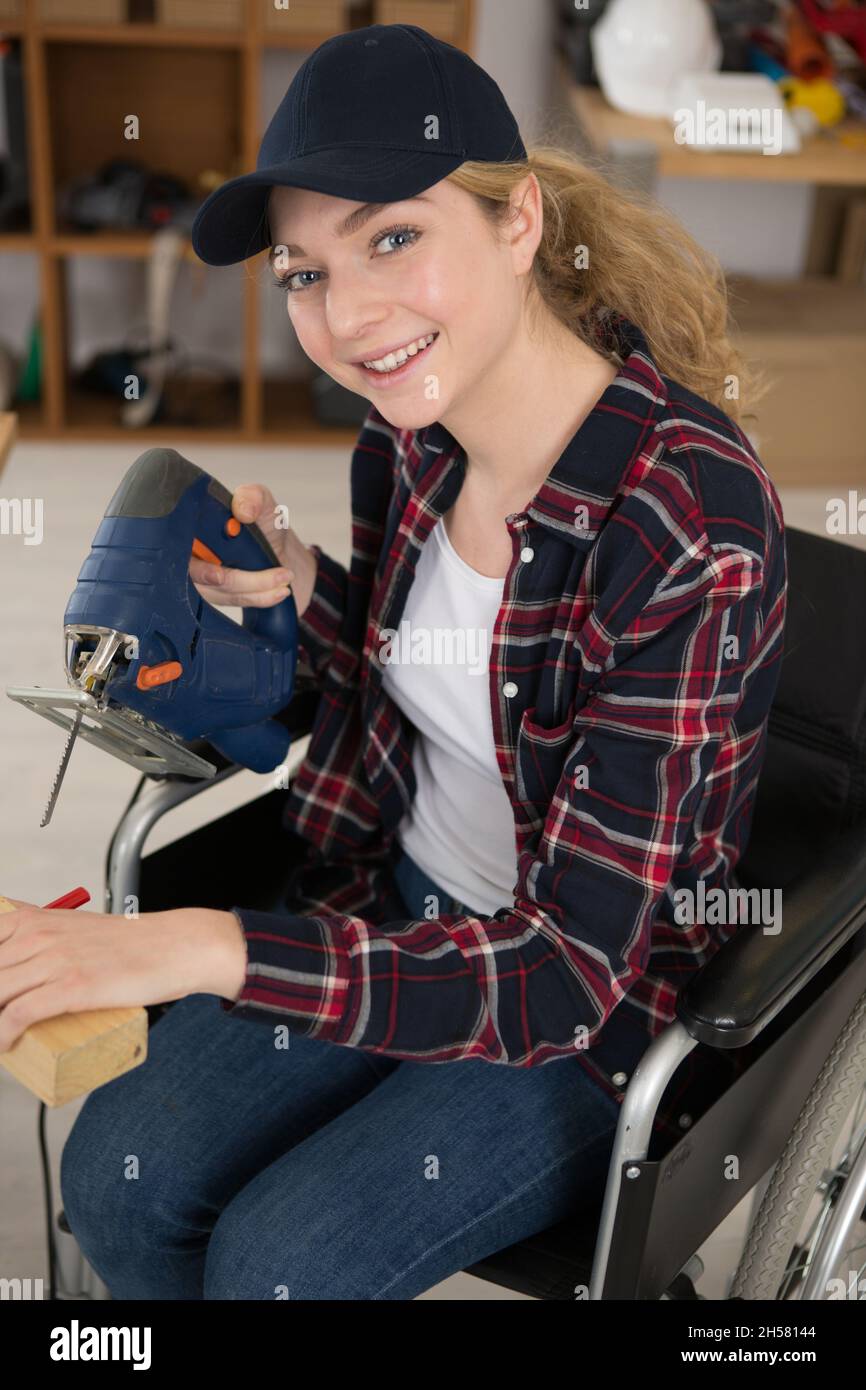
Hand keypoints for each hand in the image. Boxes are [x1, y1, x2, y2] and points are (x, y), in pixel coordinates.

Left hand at [0, 899, 245, 1052]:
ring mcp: (54, 960)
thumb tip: (14, 956)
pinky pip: (18, 1013)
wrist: (173, 946)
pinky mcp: (72, 986)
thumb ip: (39, 933)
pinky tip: (5, 1044)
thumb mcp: (71, 926)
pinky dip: (2, 1034)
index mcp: (33, 919)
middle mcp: (38, 934)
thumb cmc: (128, 943)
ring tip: (0, 1036)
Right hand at [189, 482, 317, 618]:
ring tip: (284, 577)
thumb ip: (252, 497)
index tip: (217, 573)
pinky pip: (235, 601)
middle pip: (198, 577)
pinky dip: (260, 598)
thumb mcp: (261, 501)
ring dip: (256, 588)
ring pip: (222, 592)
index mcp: (192, 527)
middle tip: (260, 579)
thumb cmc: (262, 523)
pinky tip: (279, 591)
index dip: (194, 564)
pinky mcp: (218, 595)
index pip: (177, 548)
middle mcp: (191, 554)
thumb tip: (243, 510)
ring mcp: (203, 578)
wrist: (278, 548)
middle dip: (232, 581)